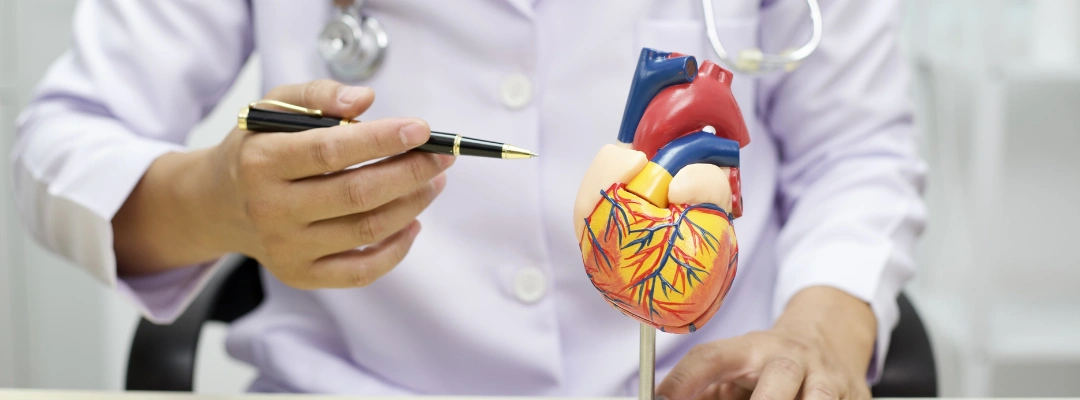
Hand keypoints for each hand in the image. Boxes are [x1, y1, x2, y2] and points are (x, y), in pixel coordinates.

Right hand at [114, 79, 453, 288]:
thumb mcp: (275, 108)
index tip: (422, 130)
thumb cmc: (259, 149)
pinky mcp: (300, 276)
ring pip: (367, 230)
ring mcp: (286, 248)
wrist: (220, 204)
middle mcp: (270, 209)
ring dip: (412, 204)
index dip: (381, 139)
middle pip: (357, 194)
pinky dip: (397, 248)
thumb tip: (364, 100)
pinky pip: (362, 271)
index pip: (330, 151)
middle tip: (442, 157)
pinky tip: (413, 221)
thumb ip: (319, 96)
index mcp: (261, 162)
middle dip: (410, 173)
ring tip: (433, 182)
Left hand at [655, 287, 875, 399]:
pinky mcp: (856, 396)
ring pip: (817, 398)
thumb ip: (704, 390)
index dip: (685, 378)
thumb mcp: (735, 369)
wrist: (829, 338)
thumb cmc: (768, 365)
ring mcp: (827, 377)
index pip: (712, 357)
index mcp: (751, 349)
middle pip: (777, 377)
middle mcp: (790, 358)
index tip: (662, 398)